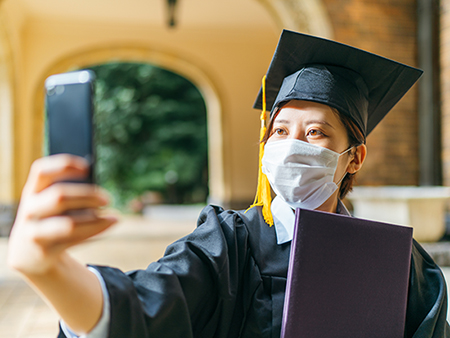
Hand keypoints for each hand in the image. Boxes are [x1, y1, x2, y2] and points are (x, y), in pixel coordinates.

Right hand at [7, 154, 116, 275]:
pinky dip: (95, 231)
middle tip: (108, 199)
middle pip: (59, 196)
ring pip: (68, 224)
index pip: (42, 171)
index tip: (88, 167)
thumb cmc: (49, 219)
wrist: (28, 255)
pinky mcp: (44, 251)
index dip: (63, 166)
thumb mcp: (51, 204)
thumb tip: (100, 194)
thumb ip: (70, 195)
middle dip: (87, 195)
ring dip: (95, 220)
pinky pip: (74, 240)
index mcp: (32, 191)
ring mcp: (34, 232)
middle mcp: (29, 210)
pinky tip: (110, 224)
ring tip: (115, 217)